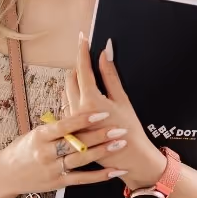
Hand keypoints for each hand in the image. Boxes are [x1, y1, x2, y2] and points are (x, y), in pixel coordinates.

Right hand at [0, 111, 129, 197]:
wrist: (7, 174)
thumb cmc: (24, 149)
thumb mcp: (36, 133)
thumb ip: (56, 126)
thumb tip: (77, 107)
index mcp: (40, 136)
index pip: (64, 126)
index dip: (84, 119)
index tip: (102, 113)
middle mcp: (46, 153)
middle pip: (77, 143)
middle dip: (100, 135)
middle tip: (119, 128)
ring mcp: (52, 169)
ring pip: (81, 159)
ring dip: (103, 151)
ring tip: (120, 143)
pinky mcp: (58, 183)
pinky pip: (82, 179)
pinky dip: (100, 176)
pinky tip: (115, 171)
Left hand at [63, 34, 166, 190]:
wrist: (128, 160)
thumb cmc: (130, 131)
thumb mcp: (123, 101)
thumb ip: (111, 75)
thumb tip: (105, 53)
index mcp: (89, 102)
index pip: (82, 69)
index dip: (82, 51)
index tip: (81, 37)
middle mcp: (75, 111)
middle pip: (70, 78)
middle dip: (79, 67)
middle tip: (90, 63)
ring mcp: (71, 121)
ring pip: (67, 92)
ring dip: (76, 82)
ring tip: (91, 83)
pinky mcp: (70, 129)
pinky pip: (67, 105)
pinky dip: (74, 97)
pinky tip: (86, 101)